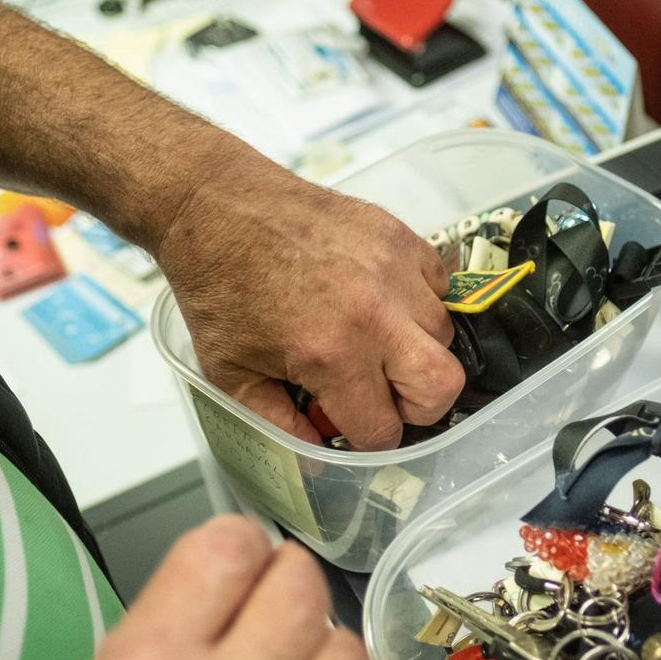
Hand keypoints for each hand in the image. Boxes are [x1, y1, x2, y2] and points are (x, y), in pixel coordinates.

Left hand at [152, 148, 464, 449]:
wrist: (216, 203)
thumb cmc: (217, 283)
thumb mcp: (231, 372)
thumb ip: (277, 424)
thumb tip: (314, 456)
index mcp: (331, 353)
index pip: (383, 427)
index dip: (367, 440)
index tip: (352, 428)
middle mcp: (374, 313)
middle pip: (442, 386)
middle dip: (418, 407)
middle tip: (385, 398)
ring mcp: (394, 269)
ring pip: (444, 335)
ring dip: (415, 351)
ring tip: (374, 343)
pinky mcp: (399, 236)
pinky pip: (439, 285)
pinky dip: (418, 303)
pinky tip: (380, 303)